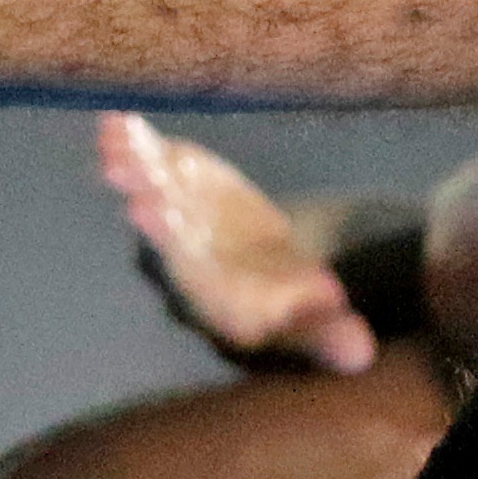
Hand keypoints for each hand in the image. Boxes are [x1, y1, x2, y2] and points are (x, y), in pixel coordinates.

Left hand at [101, 112, 377, 374]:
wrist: (274, 277)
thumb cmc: (300, 309)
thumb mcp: (321, 325)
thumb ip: (332, 337)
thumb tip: (361, 355)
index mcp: (221, 301)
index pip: (199, 280)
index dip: (183, 256)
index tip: (158, 226)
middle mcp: (190, 265)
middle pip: (168, 241)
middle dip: (154, 218)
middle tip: (137, 197)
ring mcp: (177, 224)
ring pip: (151, 198)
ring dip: (134, 173)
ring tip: (116, 146)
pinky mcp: (178, 190)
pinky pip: (153, 168)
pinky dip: (137, 146)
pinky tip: (117, 122)